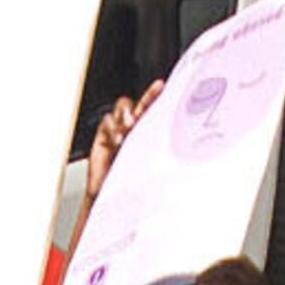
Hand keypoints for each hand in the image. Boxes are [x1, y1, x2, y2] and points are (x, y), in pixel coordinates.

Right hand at [81, 83, 158, 214]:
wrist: (113, 198)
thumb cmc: (134, 183)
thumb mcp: (152, 164)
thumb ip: (161, 149)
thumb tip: (182, 143)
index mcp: (147, 132)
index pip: (151, 108)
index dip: (154, 95)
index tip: (160, 86)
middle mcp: (132, 129)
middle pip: (135, 104)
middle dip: (137, 104)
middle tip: (136, 117)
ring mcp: (117, 132)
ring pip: (120, 111)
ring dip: (123, 117)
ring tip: (127, 130)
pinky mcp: (102, 138)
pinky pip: (105, 123)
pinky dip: (111, 128)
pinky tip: (115, 140)